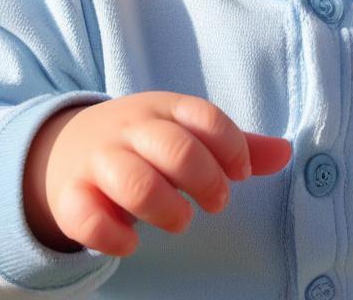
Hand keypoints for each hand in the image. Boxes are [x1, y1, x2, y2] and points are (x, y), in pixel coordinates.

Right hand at [23, 91, 291, 255]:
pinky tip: (131, 244)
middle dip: (205, 180)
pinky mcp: (70, 195)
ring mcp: (98, 160)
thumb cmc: (145, 144)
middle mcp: (130, 129)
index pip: (205, 117)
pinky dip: (112, 236)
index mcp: (165, 108)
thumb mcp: (187, 133)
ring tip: (180, 222)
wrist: (65, 147)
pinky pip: (87, 217)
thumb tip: (287, 153)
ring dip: (166, 209)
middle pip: (174, 147)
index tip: (241, 175)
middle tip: (217, 203)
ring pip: (132, 181)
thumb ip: (235, 146)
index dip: (232, 148)